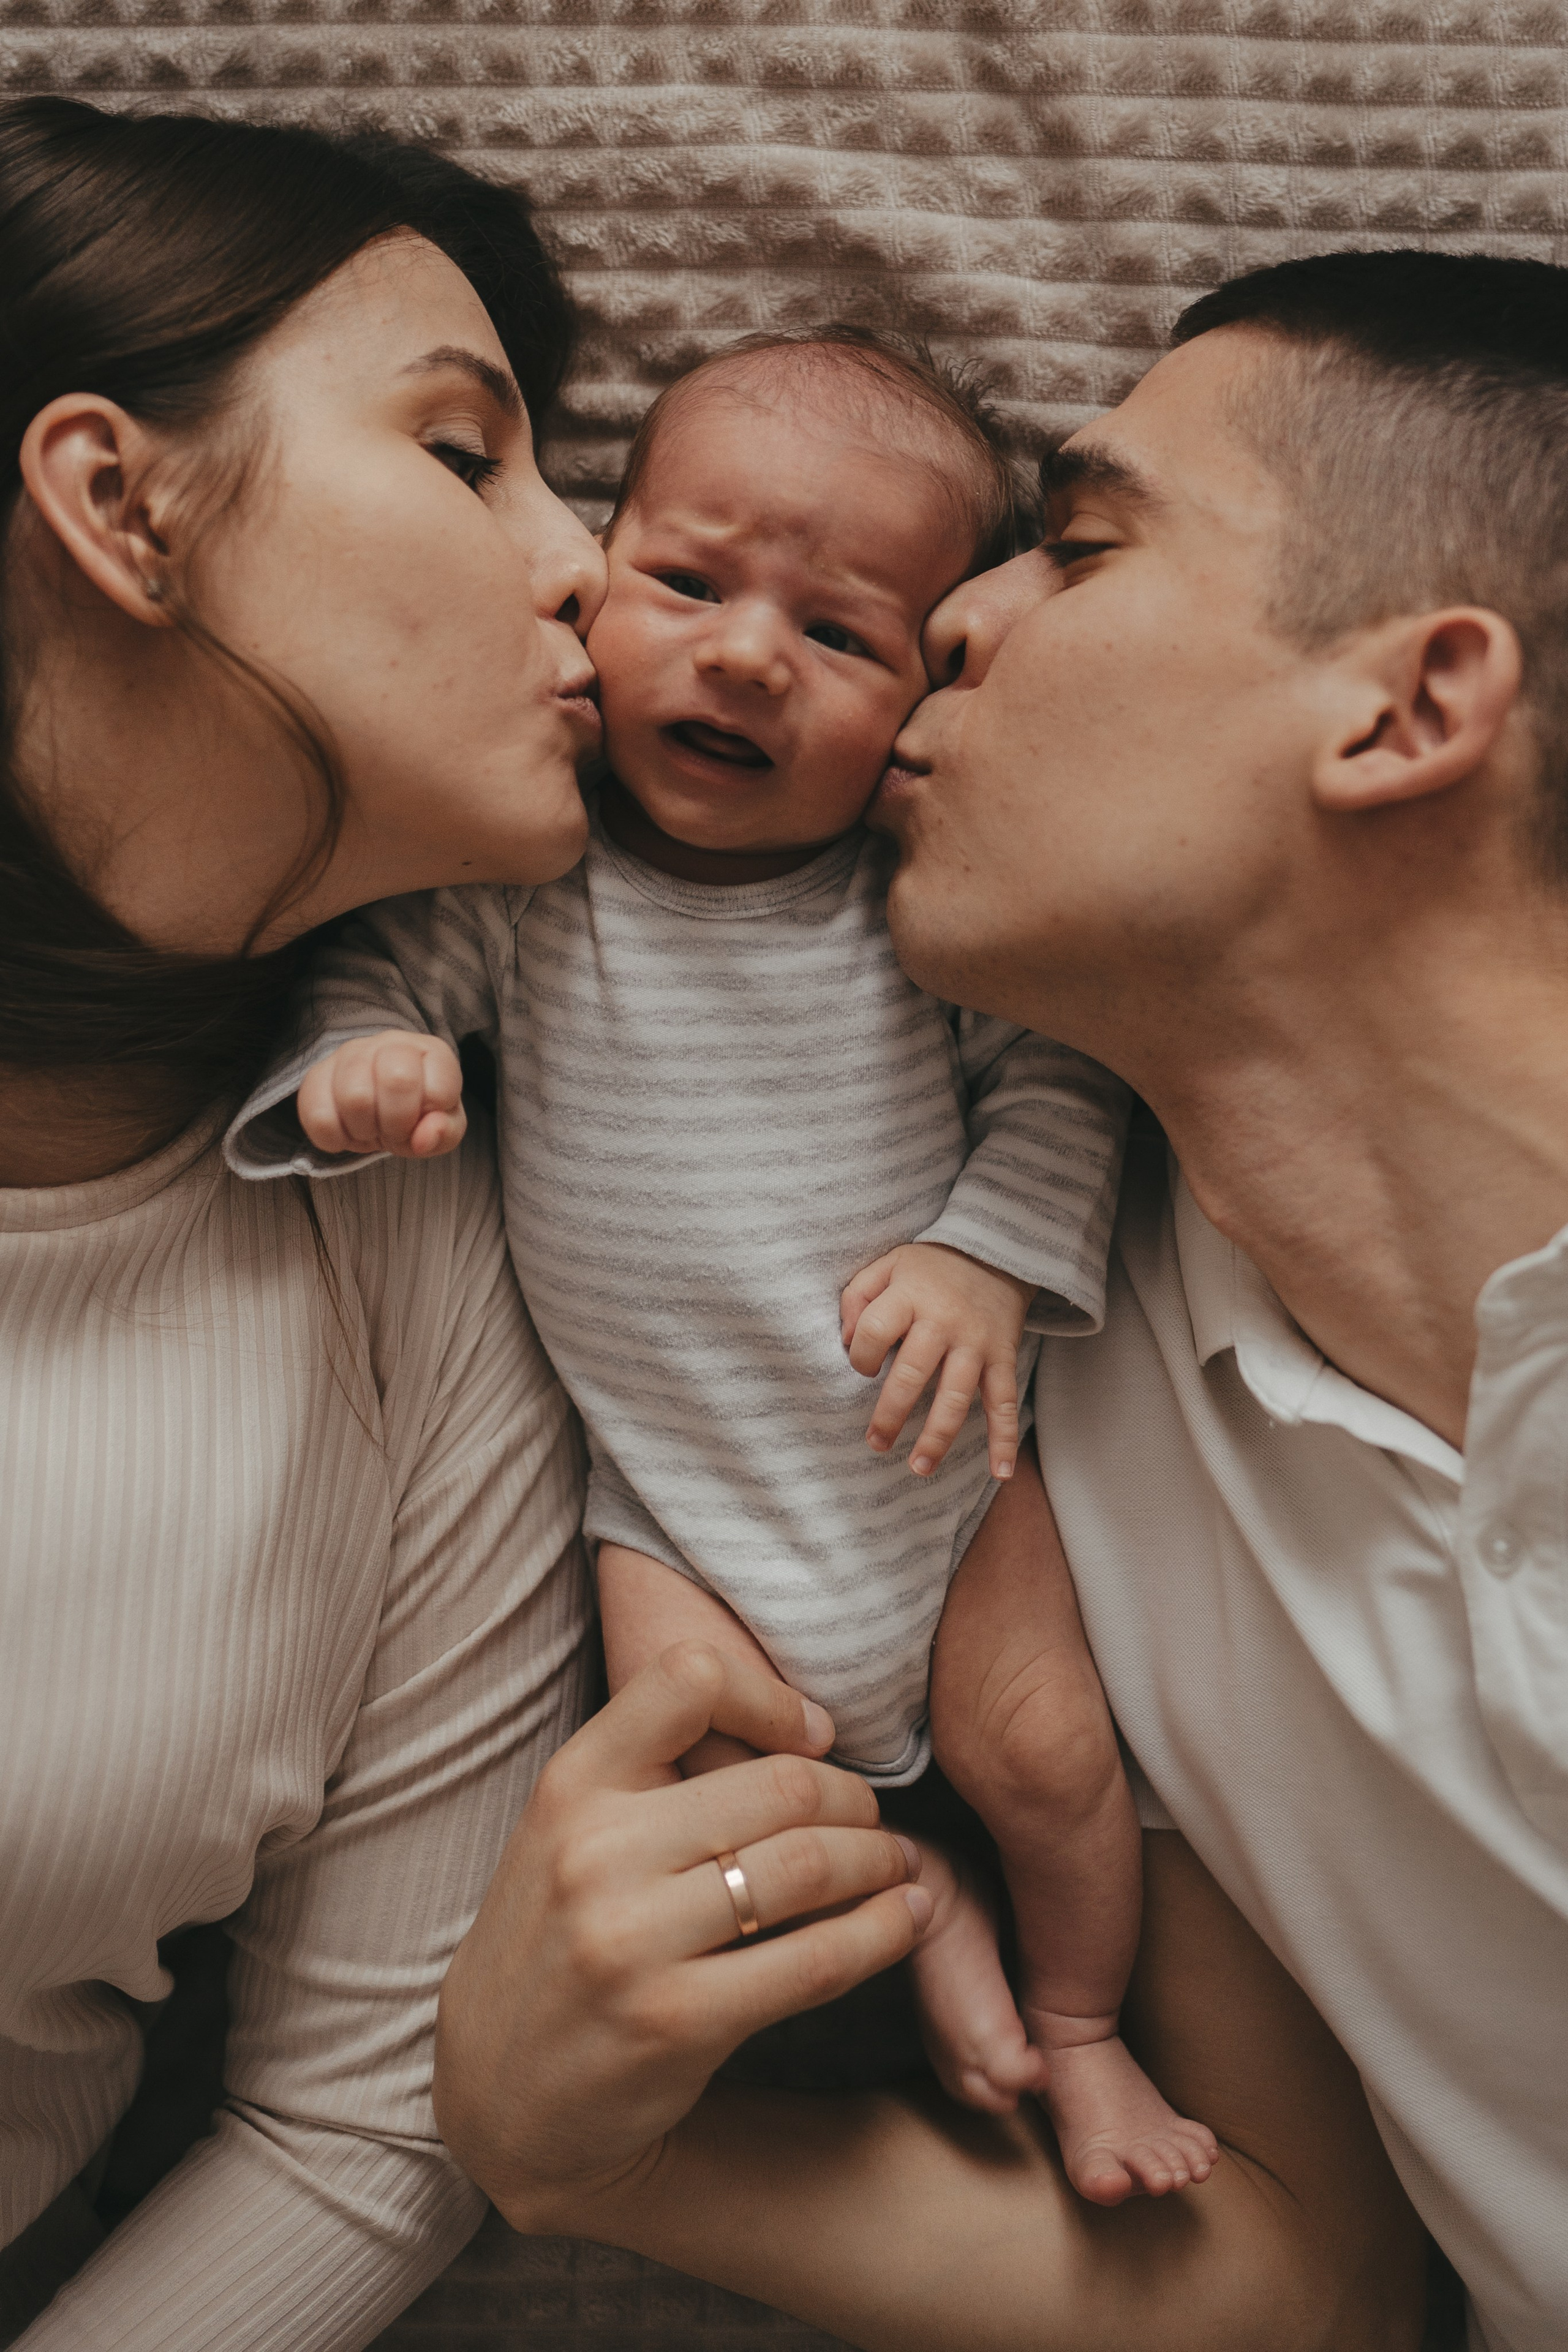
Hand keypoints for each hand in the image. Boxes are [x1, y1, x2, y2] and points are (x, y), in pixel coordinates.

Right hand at [296, 1029, 466, 1158]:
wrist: (377, 1106)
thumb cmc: (416, 1115)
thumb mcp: (443, 1129)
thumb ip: (444, 1132)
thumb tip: (425, 1137)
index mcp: (432, 1052)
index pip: (438, 1089)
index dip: (430, 1120)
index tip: (422, 1122)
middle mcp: (391, 1043)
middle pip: (397, 1081)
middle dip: (397, 1123)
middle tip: (393, 1130)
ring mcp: (350, 1053)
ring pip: (355, 1097)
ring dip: (365, 1130)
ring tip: (370, 1129)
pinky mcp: (316, 1074)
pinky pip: (318, 1115)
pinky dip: (335, 1138)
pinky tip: (346, 1132)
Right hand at [433, 1643, 930, 2231]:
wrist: (500, 2089)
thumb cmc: (557, 1939)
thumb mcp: (568, 1831)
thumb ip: (651, 1774)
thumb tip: (803, 1734)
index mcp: (571, 1785)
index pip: (689, 1681)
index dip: (773, 1697)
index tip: (815, 1735)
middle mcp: (595, 1851)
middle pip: (779, 1785)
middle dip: (852, 1799)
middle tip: (873, 1819)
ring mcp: (632, 1940)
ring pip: (806, 1866)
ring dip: (877, 1859)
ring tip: (896, 1865)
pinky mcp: (676, 2021)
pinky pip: (815, 1960)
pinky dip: (881, 1933)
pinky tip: (905, 1921)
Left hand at [841, 1242, 1033, 1478]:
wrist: (996, 1253)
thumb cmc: (930, 1268)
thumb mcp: (888, 1265)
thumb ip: (858, 1296)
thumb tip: (846, 1340)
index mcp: (909, 1296)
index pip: (873, 1332)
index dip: (859, 1356)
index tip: (862, 1367)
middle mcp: (943, 1322)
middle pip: (911, 1374)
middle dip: (890, 1414)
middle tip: (876, 1443)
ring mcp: (976, 1344)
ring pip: (955, 1397)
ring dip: (937, 1437)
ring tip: (919, 1467)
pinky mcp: (1002, 1358)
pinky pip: (1004, 1403)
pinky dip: (1005, 1439)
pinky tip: (1001, 1472)